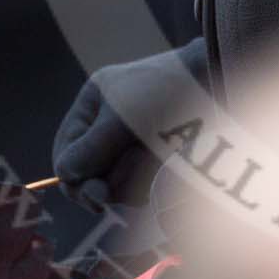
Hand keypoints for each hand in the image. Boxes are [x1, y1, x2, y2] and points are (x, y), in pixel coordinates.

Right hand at [51, 47, 204, 210]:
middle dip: (100, 185)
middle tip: (107, 197)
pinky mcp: (154, 156)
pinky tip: (159, 173)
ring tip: (146, 168)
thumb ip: (90, 149)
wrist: (214, 80)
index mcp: (92, 105)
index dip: (73, 177)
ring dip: (126, 183)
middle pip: (89, 173)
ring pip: (114, 182)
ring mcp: (131, 142)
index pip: (66, 150)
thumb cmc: (166, 92)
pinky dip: (145, 183)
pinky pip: (138, 183)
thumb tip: (64, 175)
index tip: (92, 196)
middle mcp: (108, 124)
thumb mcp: (120, 119)